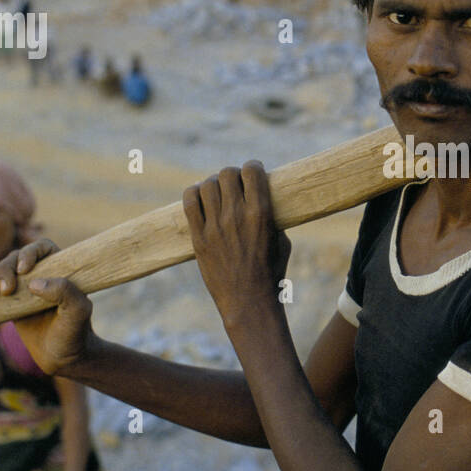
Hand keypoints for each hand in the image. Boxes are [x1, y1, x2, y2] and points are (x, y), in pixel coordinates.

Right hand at [0, 239, 94, 375]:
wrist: (62, 356)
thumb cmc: (75, 332)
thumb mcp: (78, 312)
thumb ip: (66, 293)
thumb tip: (34, 283)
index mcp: (60, 268)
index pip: (41, 248)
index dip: (29, 253)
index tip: (24, 270)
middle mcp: (39, 273)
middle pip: (14, 259)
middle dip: (4, 270)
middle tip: (6, 292)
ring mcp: (21, 287)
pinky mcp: (7, 302)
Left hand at [183, 161, 291, 332]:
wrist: (249, 302)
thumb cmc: (271, 273)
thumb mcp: (281, 240)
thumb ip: (271, 217)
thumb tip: (263, 199)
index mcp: (261, 214)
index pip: (252, 171)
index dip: (253, 167)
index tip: (253, 172)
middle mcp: (236, 216)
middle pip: (227, 173)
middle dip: (233, 175)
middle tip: (235, 184)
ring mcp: (215, 226)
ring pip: (207, 184)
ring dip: (214, 184)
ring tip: (218, 192)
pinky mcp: (198, 237)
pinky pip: (189, 202)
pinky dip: (194, 194)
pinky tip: (201, 199)